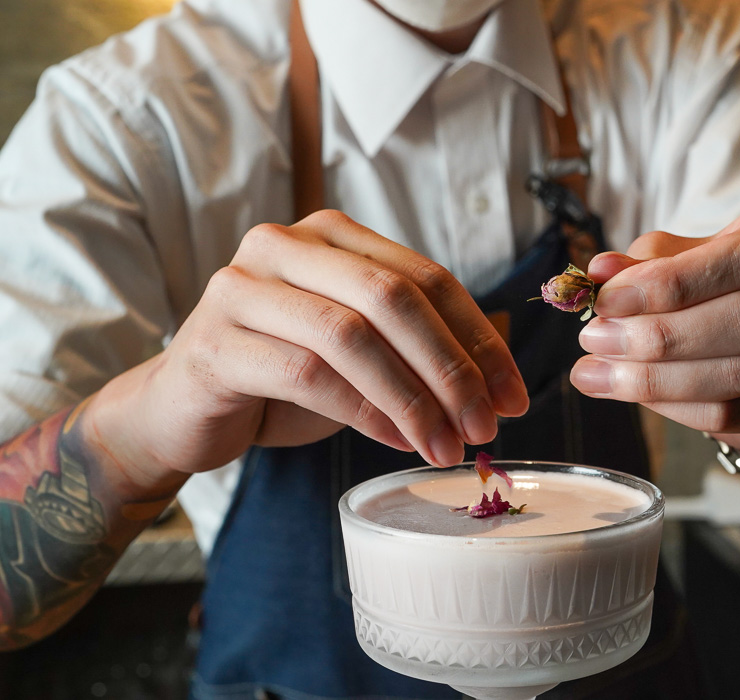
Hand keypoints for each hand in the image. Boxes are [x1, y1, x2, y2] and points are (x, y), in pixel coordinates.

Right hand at [90, 210, 527, 485]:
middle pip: (392, 297)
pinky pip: (308, 374)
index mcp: (331, 234)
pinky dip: (363, 412)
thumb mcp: (363, 353)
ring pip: (351, 335)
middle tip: (487, 425)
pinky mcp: (216, 342)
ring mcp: (242, 287)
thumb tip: (502, 380)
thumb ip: (419, 347)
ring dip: (412, 399)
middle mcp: (283, 244)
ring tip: (446, 446)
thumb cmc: (284, 377)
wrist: (186, 410)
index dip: (478, 338)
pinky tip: (396, 440)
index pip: (425, 277)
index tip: (514, 397)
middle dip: (452, 367)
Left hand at [569, 194, 739, 452]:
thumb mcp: (682, 253)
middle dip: (660, 336)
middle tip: (594, 340)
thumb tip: (599, 272)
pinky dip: (676, 408)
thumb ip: (645, 262)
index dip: (671, 282)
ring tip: (597, 373)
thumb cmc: (718, 275)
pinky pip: (738, 416)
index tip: (606, 300)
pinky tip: (632, 394)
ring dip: (658, 380)